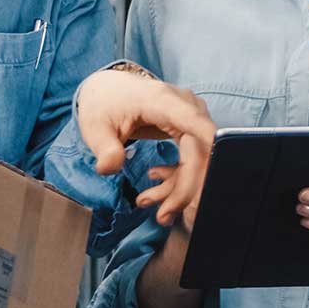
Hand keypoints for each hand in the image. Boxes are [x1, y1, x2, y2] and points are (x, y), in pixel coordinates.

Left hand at [74, 67, 214, 226]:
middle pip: (201, 151)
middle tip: (163, 217)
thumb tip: (108, 168)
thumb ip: (104, 149)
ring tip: (147, 203)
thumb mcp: (95, 127)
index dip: (210, 152)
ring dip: (180, 188)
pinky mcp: (190, 128)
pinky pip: (194, 158)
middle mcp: (185, 105)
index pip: (196, 125)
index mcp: (162, 100)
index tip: (213, 182)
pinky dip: (179, 179)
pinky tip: (154, 187)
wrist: (107, 90)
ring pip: (200, 159)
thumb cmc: (103, 104)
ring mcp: (191, 116)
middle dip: (185, 189)